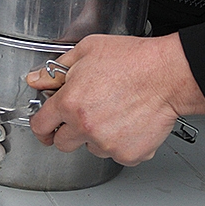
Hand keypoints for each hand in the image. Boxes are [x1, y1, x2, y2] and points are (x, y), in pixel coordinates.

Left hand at [27, 33, 204, 165]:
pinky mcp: (128, 154)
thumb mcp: (87, 51)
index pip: (40, 125)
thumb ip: (56, 70)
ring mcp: (107, 143)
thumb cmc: (133, 60)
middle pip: (62, 143)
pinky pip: (116, 154)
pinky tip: (128, 121)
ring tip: (113, 112)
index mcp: (70, 103)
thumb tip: (37, 79)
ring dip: (96, 136)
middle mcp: (85, 127)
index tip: (45, 127)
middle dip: (67, 131)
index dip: (41, 125)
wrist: (168, 74)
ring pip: (91, 148)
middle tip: (83, 116)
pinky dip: (121, 142)